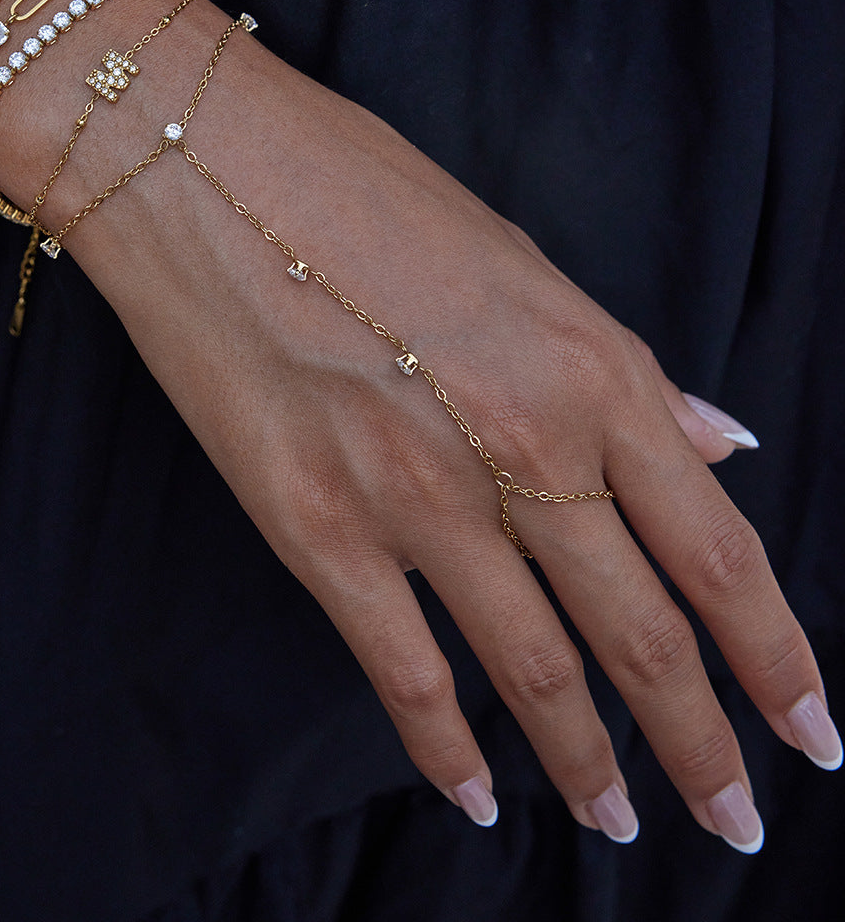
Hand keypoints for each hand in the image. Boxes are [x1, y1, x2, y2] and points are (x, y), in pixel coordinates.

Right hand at [0, 0, 840, 849]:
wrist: (201, 164)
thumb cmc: (361, 188)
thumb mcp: (520, 260)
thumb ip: (622, 371)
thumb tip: (716, 442)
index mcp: (592, 366)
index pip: (718, 548)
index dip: (776, 658)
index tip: (811, 733)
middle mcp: (524, 444)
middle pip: (643, 635)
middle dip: (702, 745)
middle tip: (734, 822)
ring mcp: (417, 494)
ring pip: (535, 672)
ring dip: (589, 767)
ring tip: (617, 821)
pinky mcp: (315, 526)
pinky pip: (405, 672)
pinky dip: (446, 751)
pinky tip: (477, 798)